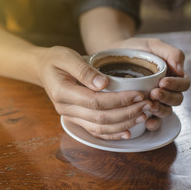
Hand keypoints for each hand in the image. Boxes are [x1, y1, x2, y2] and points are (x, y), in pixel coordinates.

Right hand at [36, 46, 151, 139]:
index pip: (95, 102)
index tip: (138, 94)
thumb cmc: (55, 59)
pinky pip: (95, 131)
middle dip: (127, 112)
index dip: (119, 100)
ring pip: (100, 128)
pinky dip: (112, 134)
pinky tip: (128, 132)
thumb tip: (104, 83)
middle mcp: (66, 108)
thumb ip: (84, 70)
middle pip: (100, 118)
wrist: (42, 68)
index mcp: (62, 93)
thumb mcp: (67, 56)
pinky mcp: (76, 118)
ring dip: (123, 124)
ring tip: (143, 115)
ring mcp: (70, 116)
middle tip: (147, 104)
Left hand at [109, 38, 190, 130]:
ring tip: (149, 105)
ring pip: (166, 111)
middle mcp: (167, 90)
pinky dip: (153, 123)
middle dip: (167, 98)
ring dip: (160, 110)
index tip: (163, 81)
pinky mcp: (143, 109)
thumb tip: (181, 69)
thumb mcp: (153, 45)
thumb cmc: (136, 49)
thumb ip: (170, 52)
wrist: (114, 54)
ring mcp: (156, 101)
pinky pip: (154, 121)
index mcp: (173, 75)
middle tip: (154, 93)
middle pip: (176, 100)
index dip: (176, 85)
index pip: (183, 84)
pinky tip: (147, 122)